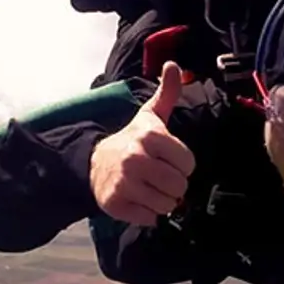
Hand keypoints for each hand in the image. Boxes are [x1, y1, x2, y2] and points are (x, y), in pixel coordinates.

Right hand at [89, 62, 196, 225]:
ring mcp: (124, 183)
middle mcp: (135, 159)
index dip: (182, 165)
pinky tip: (139, 200)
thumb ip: (167, 93)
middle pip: (179, 187)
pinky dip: (148, 214)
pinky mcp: (115, 204)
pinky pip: (149, 219)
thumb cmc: (132, 140)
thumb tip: (173, 65)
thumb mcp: (150, 116)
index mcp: (149, 136)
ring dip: (163, 201)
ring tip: (150, 188)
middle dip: (175, 186)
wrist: (95, 163)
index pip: (188, 164)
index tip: (169, 160)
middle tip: (161, 178)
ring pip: (166, 205)